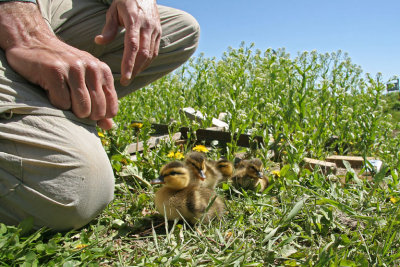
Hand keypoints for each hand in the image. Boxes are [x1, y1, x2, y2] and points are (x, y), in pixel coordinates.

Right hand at [0, 2, 117, 129]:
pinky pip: (62, 103)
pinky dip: (55, 103)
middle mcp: (92, 68)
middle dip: (84, 115)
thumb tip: (109, 126)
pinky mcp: (55, 71)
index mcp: (103, 71)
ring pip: (82, 109)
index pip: (111, 109)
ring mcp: (74, 68)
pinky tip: (50, 89)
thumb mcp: (86, 80)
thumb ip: (100, 103)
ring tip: (62, 96)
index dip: (98, 117)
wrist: (32, 40)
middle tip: (72, 104)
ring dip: (70, 110)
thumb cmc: (62, 66)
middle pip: (97, 111)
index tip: (87, 110)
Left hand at [95, 0, 161, 85]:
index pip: (132, 46)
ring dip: (141, 68)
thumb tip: (98, 42)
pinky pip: (154, 51)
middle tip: (125, 82)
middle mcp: (147, 26)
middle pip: (143, 53)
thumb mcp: (113, 11)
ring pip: (151, 54)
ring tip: (130, 76)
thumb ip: (108, 28)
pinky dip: (147, 62)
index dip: (129, 63)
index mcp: (134, 20)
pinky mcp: (159, 33)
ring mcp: (155, 30)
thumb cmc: (125, 1)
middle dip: (135, 70)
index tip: (124, 77)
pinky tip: (139, 67)